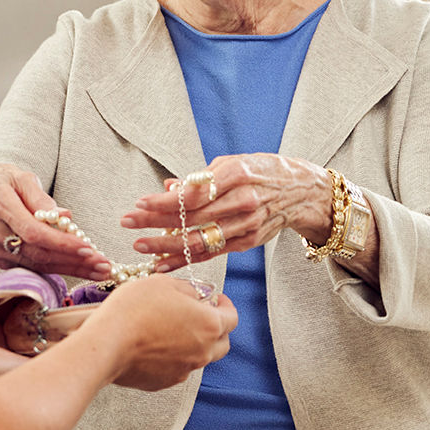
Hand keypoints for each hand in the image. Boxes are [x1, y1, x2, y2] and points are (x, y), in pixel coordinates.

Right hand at [0, 164, 112, 280]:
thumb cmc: (0, 181)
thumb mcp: (22, 178)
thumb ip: (42, 199)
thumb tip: (65, 219)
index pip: (33, 231)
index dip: (63, 243)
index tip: (89, 248)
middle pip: (37, 253)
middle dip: (74, 261)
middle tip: (104, 265)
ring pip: (36, 264)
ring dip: (70, 269)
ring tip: (99, 270)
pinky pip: (29, 266)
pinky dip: (55, 268)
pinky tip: (78, 268)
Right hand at [93, 275, 237, 390]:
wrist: (106, 344)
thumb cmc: (134, 309)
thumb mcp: (164, 283)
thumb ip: (188, 290)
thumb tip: (198, 295)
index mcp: (209, 325)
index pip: (232, 318)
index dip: (226, 306)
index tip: (217, 299)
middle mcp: (203, 352)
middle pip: (222, 343)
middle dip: (216, 329)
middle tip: (200, 316)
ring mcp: (184, 370)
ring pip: (199, 357)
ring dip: (194, 343)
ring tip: (172, 329)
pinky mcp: (164, 382)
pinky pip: (177, 368)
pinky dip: (173, 357)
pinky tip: (154, 345)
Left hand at [120, 154, 331, 271]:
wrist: (302, 191)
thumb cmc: (262, 171)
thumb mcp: (232, 164)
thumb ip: (201, 178)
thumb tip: (168, 188)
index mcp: (237, 175)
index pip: (194, 192)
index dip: (165, 201)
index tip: (139, 203)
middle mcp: (242, 201)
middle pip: (192, 217)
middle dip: (156, 222)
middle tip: (128, 223)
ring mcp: (246, 225)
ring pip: (200, 240)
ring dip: (166, 245)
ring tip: (140, 246)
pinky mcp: (247, 242)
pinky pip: (210, 254)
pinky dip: (185, 260)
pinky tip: (162, 265)